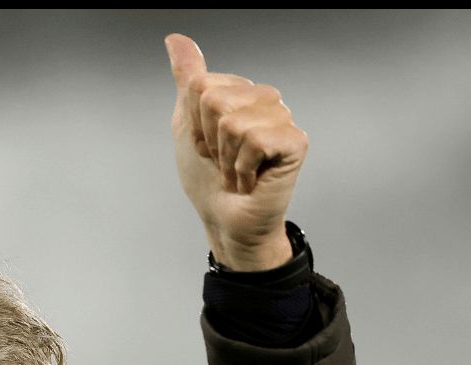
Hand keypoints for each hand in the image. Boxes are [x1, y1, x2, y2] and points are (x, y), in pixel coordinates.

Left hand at [165, 34, 304, 270]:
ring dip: (225, 158)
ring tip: (235, 171)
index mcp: (239, 91)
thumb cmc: (207, 178)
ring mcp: (282, 118)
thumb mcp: (186, 125)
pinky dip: (242, 168)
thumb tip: (175, 38)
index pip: (199, 85)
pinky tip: (250, 180)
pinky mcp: (295, 141)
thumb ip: (186, 80)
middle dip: (207, 140)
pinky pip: (254, 140)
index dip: (192, 124)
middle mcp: (264, 98)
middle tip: (221, 160)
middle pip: (214, 100)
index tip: (204, 146)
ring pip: (232, 122)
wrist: (224, 219)